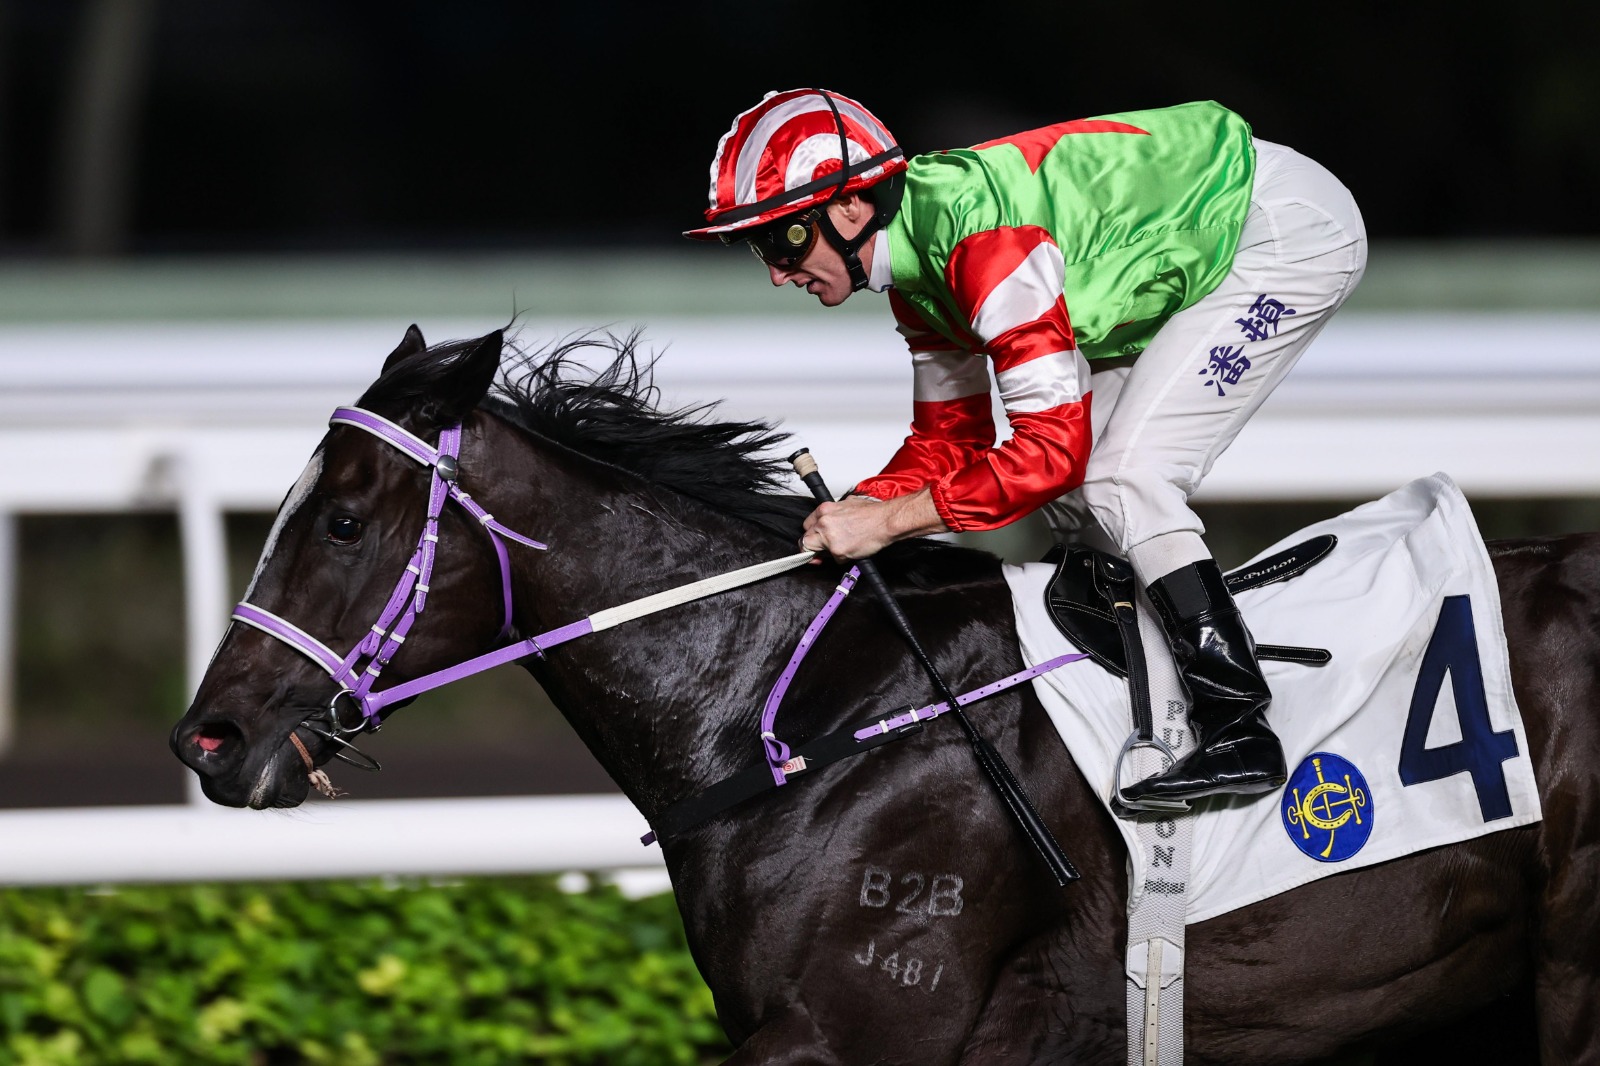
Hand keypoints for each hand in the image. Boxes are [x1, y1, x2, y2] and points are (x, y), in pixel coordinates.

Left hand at [799, 488, 947, 561]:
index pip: (806, 526)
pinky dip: (843, 557)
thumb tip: (832, 520)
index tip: (815, 541)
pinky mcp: (837, 550)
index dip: (811, 535)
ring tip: (845, 547)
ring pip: (817, 552)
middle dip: (814, 547)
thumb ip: (835, 513)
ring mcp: (829, 537)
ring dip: (828, 553)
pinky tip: (853, 549)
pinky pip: (835, 559)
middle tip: (822, 551)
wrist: (886, 521)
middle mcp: (823, 522)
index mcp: (825, 509)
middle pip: (806, 541)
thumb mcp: (848, 503)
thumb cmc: (873, 513)